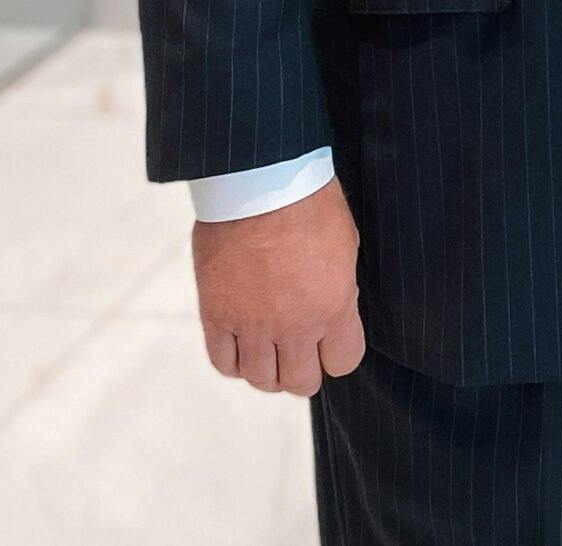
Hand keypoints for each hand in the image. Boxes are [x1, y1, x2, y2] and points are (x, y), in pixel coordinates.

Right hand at [192, 176, 366, 394]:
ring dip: (268, 370)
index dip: (338, 353)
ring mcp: (251, 324)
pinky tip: (242, 344)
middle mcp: (293, 326)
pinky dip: (234, 361)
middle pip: (300, 381)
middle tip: (299, 349)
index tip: (332, 342)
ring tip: (269, 349)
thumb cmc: (310, 202)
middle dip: (303, 368)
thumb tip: (331, 316)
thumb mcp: (346, 247)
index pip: (342, 363)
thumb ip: (338, 293)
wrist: (260, 181)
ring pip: (261, 379)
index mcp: (333, 308)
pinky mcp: (216, 315)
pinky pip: (223, 362)